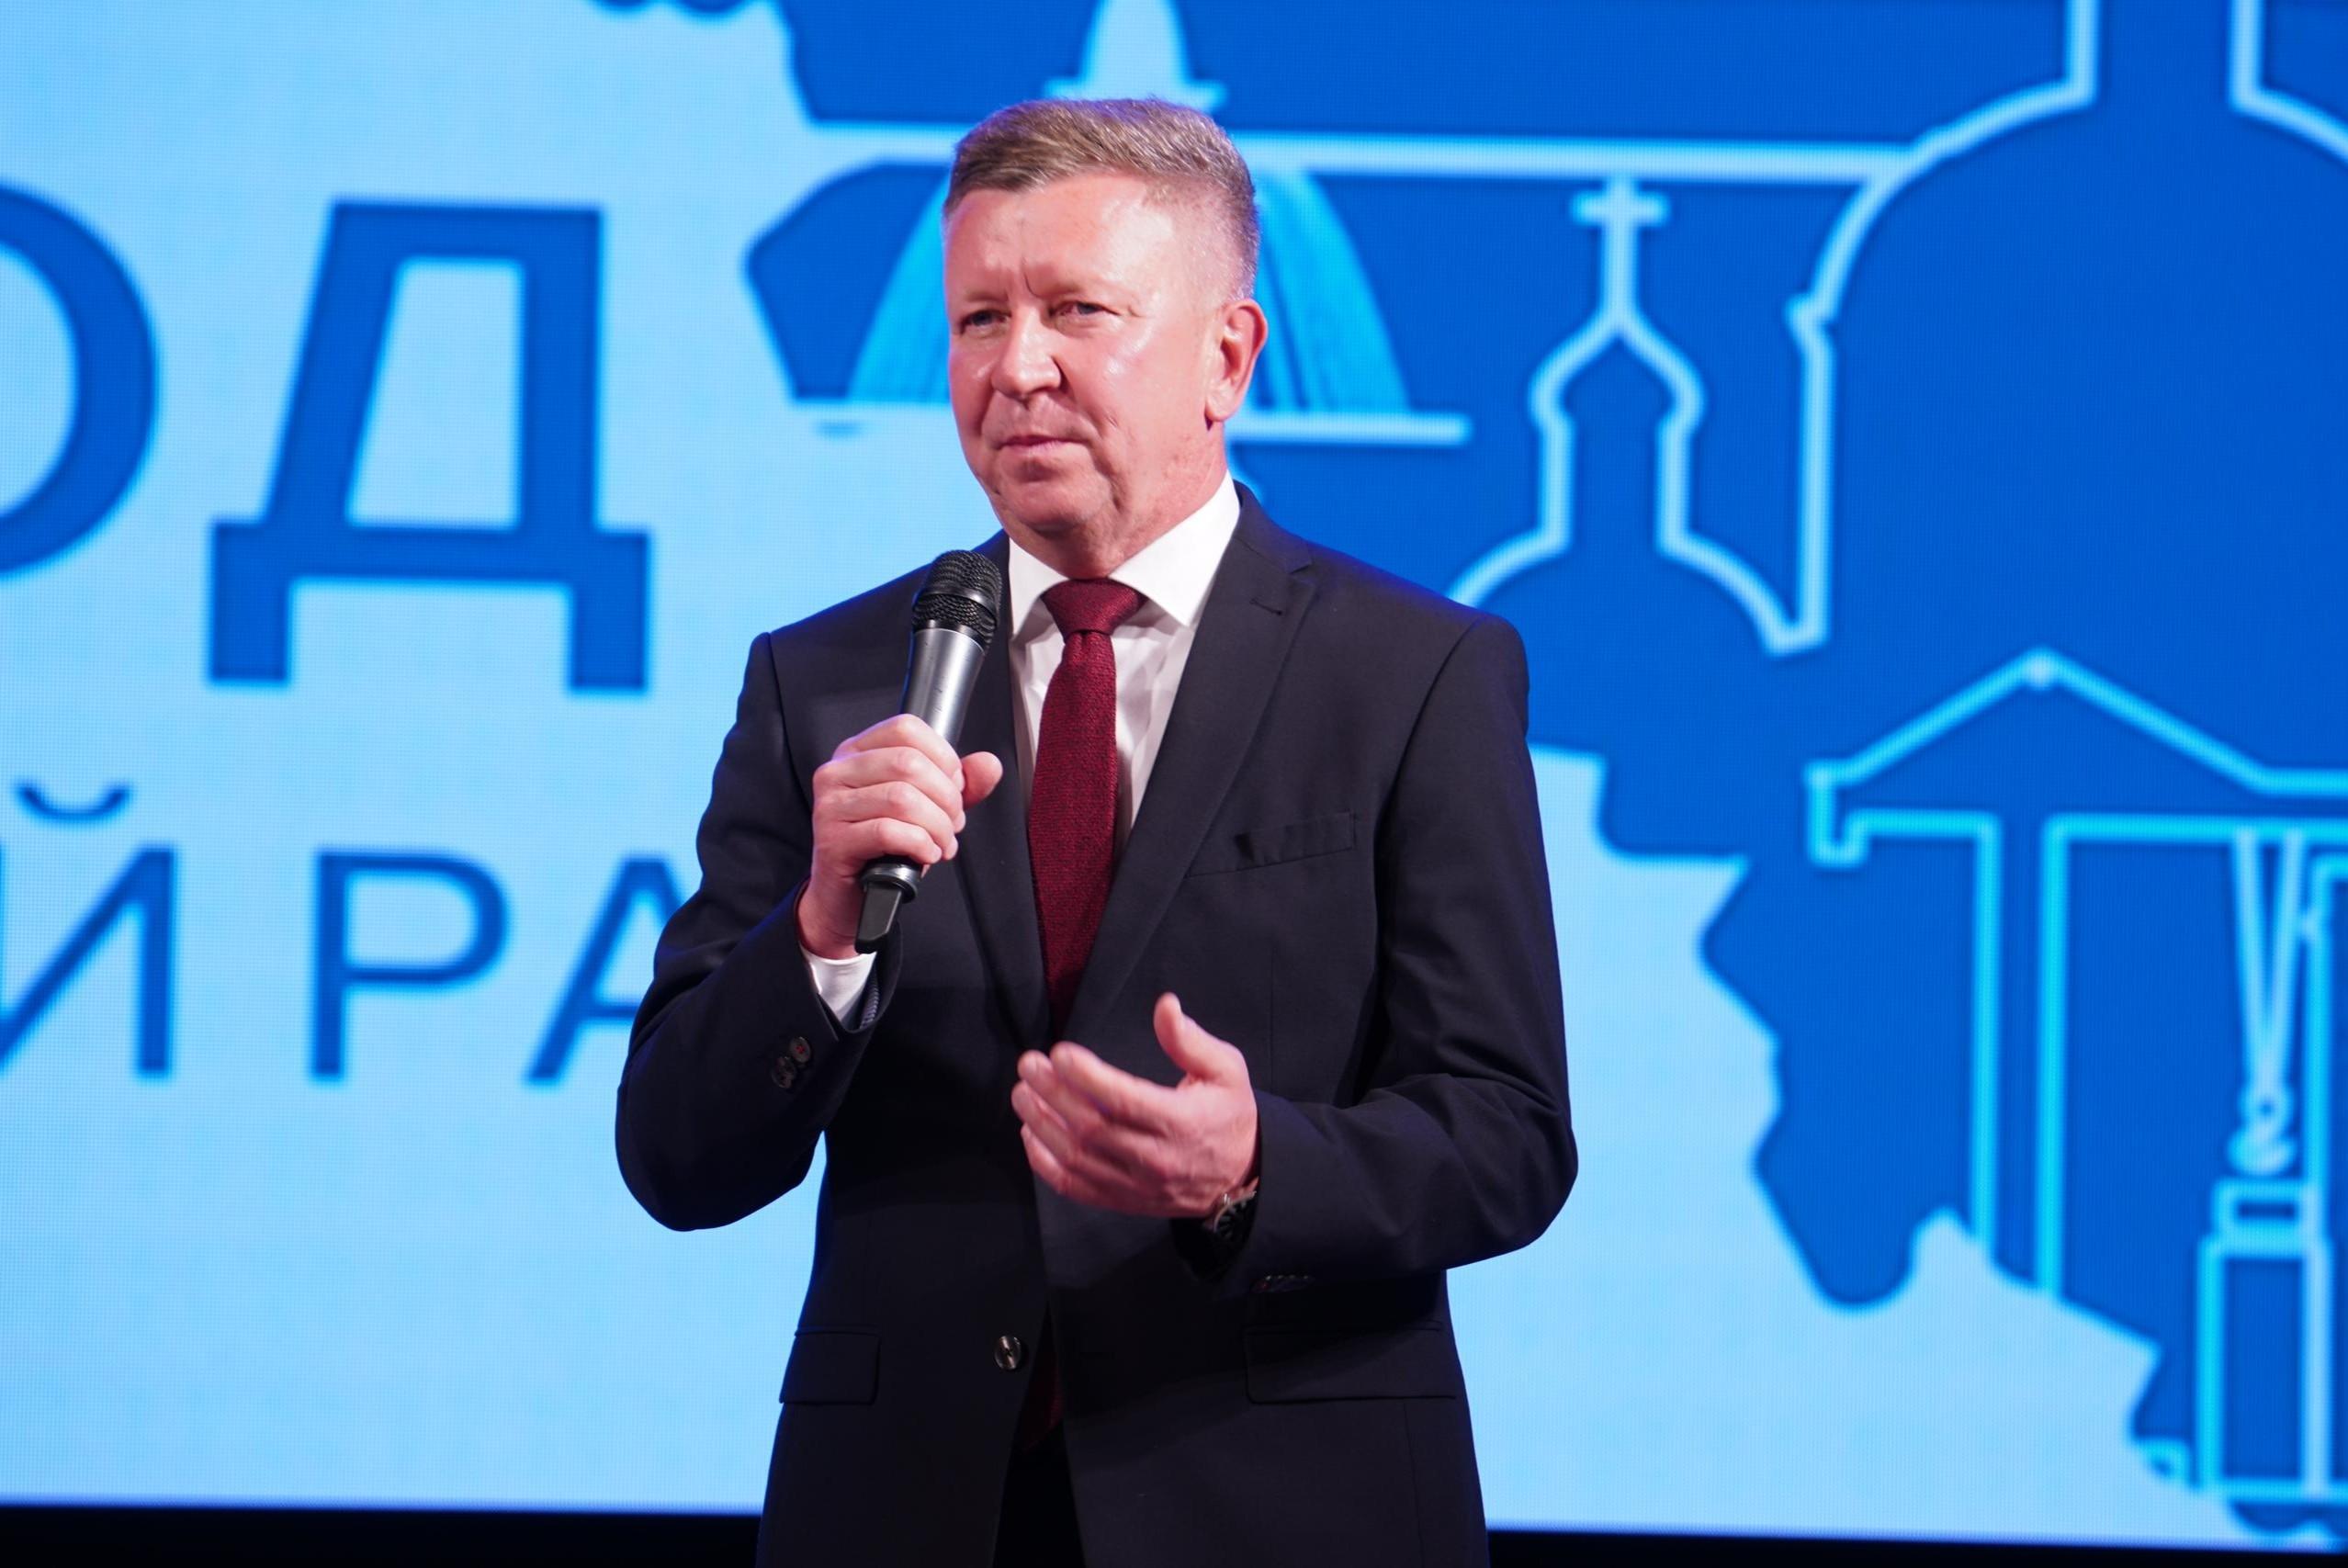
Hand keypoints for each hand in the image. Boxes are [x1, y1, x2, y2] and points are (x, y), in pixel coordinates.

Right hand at [798, 714, 1003, 959]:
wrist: (849, 895)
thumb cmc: (884, 846)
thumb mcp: (927, 807)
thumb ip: (959, 784)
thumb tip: (988, 764)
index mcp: (857, 752)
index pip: (906, 728)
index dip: (943, 757)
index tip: (954, 786)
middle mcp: (837, 772)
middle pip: (909, 763)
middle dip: (946, 798)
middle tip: (953, 824)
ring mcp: (831, 806)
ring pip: (902, 798)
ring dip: (937, 826)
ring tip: (942, 843)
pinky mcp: (833, 841)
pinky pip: (888, 832)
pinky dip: (920, 844)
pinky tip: (926, 854)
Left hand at [1013, 993, 1258, 1217]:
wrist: (1240, 1177)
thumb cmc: (1228, 1116)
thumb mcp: (1226, 1070)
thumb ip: (1191, 1040)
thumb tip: (1165, 1006)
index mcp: (1182, 1122)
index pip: (1125, 1100)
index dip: (1086, 1077)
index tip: (1060, 1053)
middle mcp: (1156, 1158)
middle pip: (1091, 1128)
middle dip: (1052, 1093)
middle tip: (1029, 1065)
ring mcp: (1136, 1185)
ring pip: (1076, 1158)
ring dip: (1041, 1124)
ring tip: (1023, 1093)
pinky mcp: (1122, 1201)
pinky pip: (1074, 1187)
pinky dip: (1044, 1163)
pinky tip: (1030, 1133)